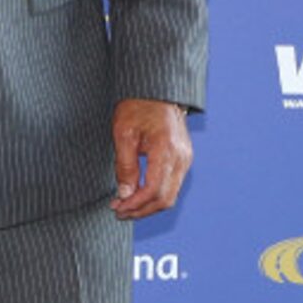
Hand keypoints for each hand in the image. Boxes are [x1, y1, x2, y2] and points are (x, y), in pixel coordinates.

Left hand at [112, 98, 192, 219]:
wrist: (157, 91)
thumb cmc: (138, 107)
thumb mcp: (124, 134)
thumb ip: (125, 166)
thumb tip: (125, 194)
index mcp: (166, 150)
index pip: (153, 190)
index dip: (135, 204)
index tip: (117, 208)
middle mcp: (181, 158)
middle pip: (165, 199)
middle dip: (141, 210)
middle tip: (119, 212)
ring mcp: (185, 159)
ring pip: (170, 195)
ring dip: (148, 205)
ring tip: (126, 205)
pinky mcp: (184, 159)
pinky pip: (172, 185)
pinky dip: (156, 195)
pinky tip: (139, 194)